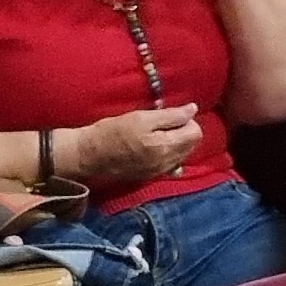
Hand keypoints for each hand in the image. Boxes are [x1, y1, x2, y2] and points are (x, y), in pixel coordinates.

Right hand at [66, 104, 203, 181]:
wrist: (89, 155)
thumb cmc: (113, 132)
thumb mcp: (142, 118)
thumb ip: (171, 115)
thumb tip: (193, 109)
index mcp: (167, 147)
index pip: (195, 133)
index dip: (187, 120)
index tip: (171, 115)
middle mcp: (167, 163)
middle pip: (191, 145)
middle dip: (184, 132)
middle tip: (164, 123)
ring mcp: (159, 172)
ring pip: (182, 156)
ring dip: (177, 144)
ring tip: (159, 134)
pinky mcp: (149, 176)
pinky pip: (170, 166)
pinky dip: (169, 156)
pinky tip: (157, 149)